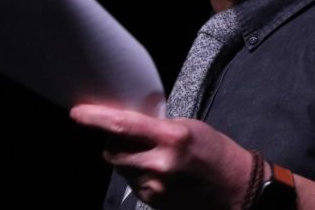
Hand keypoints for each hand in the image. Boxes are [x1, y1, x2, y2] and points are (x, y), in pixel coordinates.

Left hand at [70, 104, 253, 208]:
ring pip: (121, 169)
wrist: (236, 188)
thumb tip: (125, 125)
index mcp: (170, 138)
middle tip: (128, 136)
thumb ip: (155, 127)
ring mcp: (155, 187)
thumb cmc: (215, 152)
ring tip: (153, 156)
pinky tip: (160, 172)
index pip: (122, 126)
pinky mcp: (154, 202)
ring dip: (127, 159)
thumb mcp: (188, 127)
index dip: (96, 118)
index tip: (78, 113)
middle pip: (113, 151)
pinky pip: (132, 183)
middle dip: (113, 142)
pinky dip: (138, 174)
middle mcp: (159, 164)